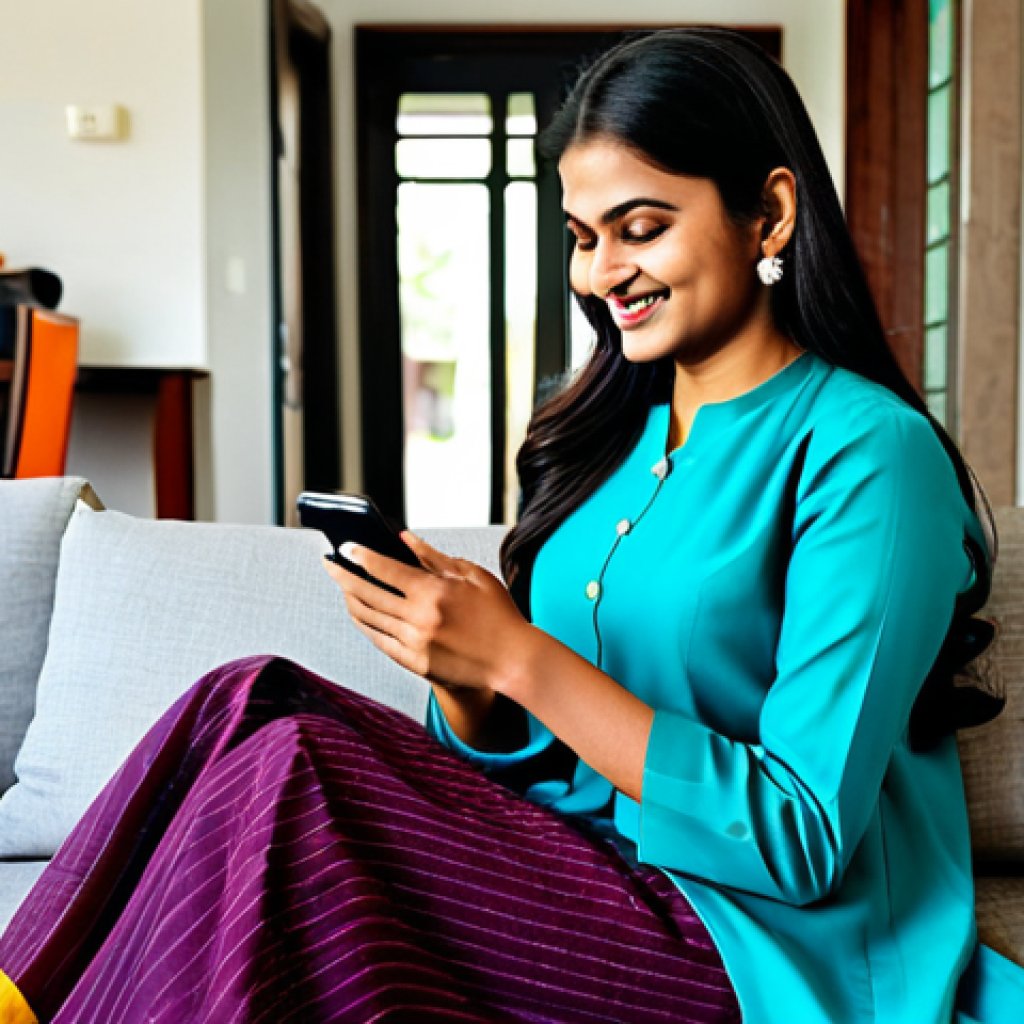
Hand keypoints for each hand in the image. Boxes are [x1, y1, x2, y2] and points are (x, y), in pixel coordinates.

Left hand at [323, 530, 531, 694]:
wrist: (512, 660)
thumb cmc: (497, 614)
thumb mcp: (472, 576)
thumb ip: (435, 557)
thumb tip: (405, 540)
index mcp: (433, 592)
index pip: (384, 570)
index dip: (360, 556)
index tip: (345, 548)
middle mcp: (419, 619)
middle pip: (367, 594)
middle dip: (343, 576)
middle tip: (331, 565)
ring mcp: (415, 644)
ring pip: (369, 619)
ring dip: (351, 601)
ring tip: (344, 588)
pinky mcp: (416, 664)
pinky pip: (381, 642)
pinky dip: (367, 625)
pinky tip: (363, 615)